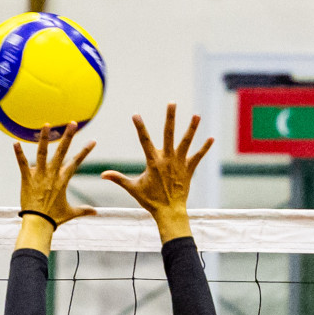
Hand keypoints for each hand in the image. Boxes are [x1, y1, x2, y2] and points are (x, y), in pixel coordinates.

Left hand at [13, 122, 95, 252]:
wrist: (38, 224)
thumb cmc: (54, 218)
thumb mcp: (71, 213)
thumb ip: (84, 210)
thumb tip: (96, 213)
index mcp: (63, 180)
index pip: (76, 162)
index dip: (85, 151)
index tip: (93, 141)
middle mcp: (52, 174)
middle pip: (61, 151)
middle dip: (68, 136)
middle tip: (72, 123)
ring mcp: (39, 176)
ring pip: (42, 153)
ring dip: (44, 138)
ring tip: (46, 125)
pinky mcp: (27, 179)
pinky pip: (22, 164)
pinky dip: (19, 154)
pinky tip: (15, 143)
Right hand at [100, 103, 212, 241]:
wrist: (169, 211)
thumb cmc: (150, 201)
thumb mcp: (133, 188)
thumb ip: (118, 179)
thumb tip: (102, 174)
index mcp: (153, 162)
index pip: (144, 141)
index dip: (140, 127)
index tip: (136, 115)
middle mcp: (167, 160)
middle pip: (169, 134)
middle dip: (170, 118)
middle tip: (172, 103)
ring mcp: (180, 164)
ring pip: (186, 142)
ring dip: (192, 129)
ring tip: (196, 115)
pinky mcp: (189, 169)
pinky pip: (198, 156)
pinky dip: (205, 148)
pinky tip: (211, 138)